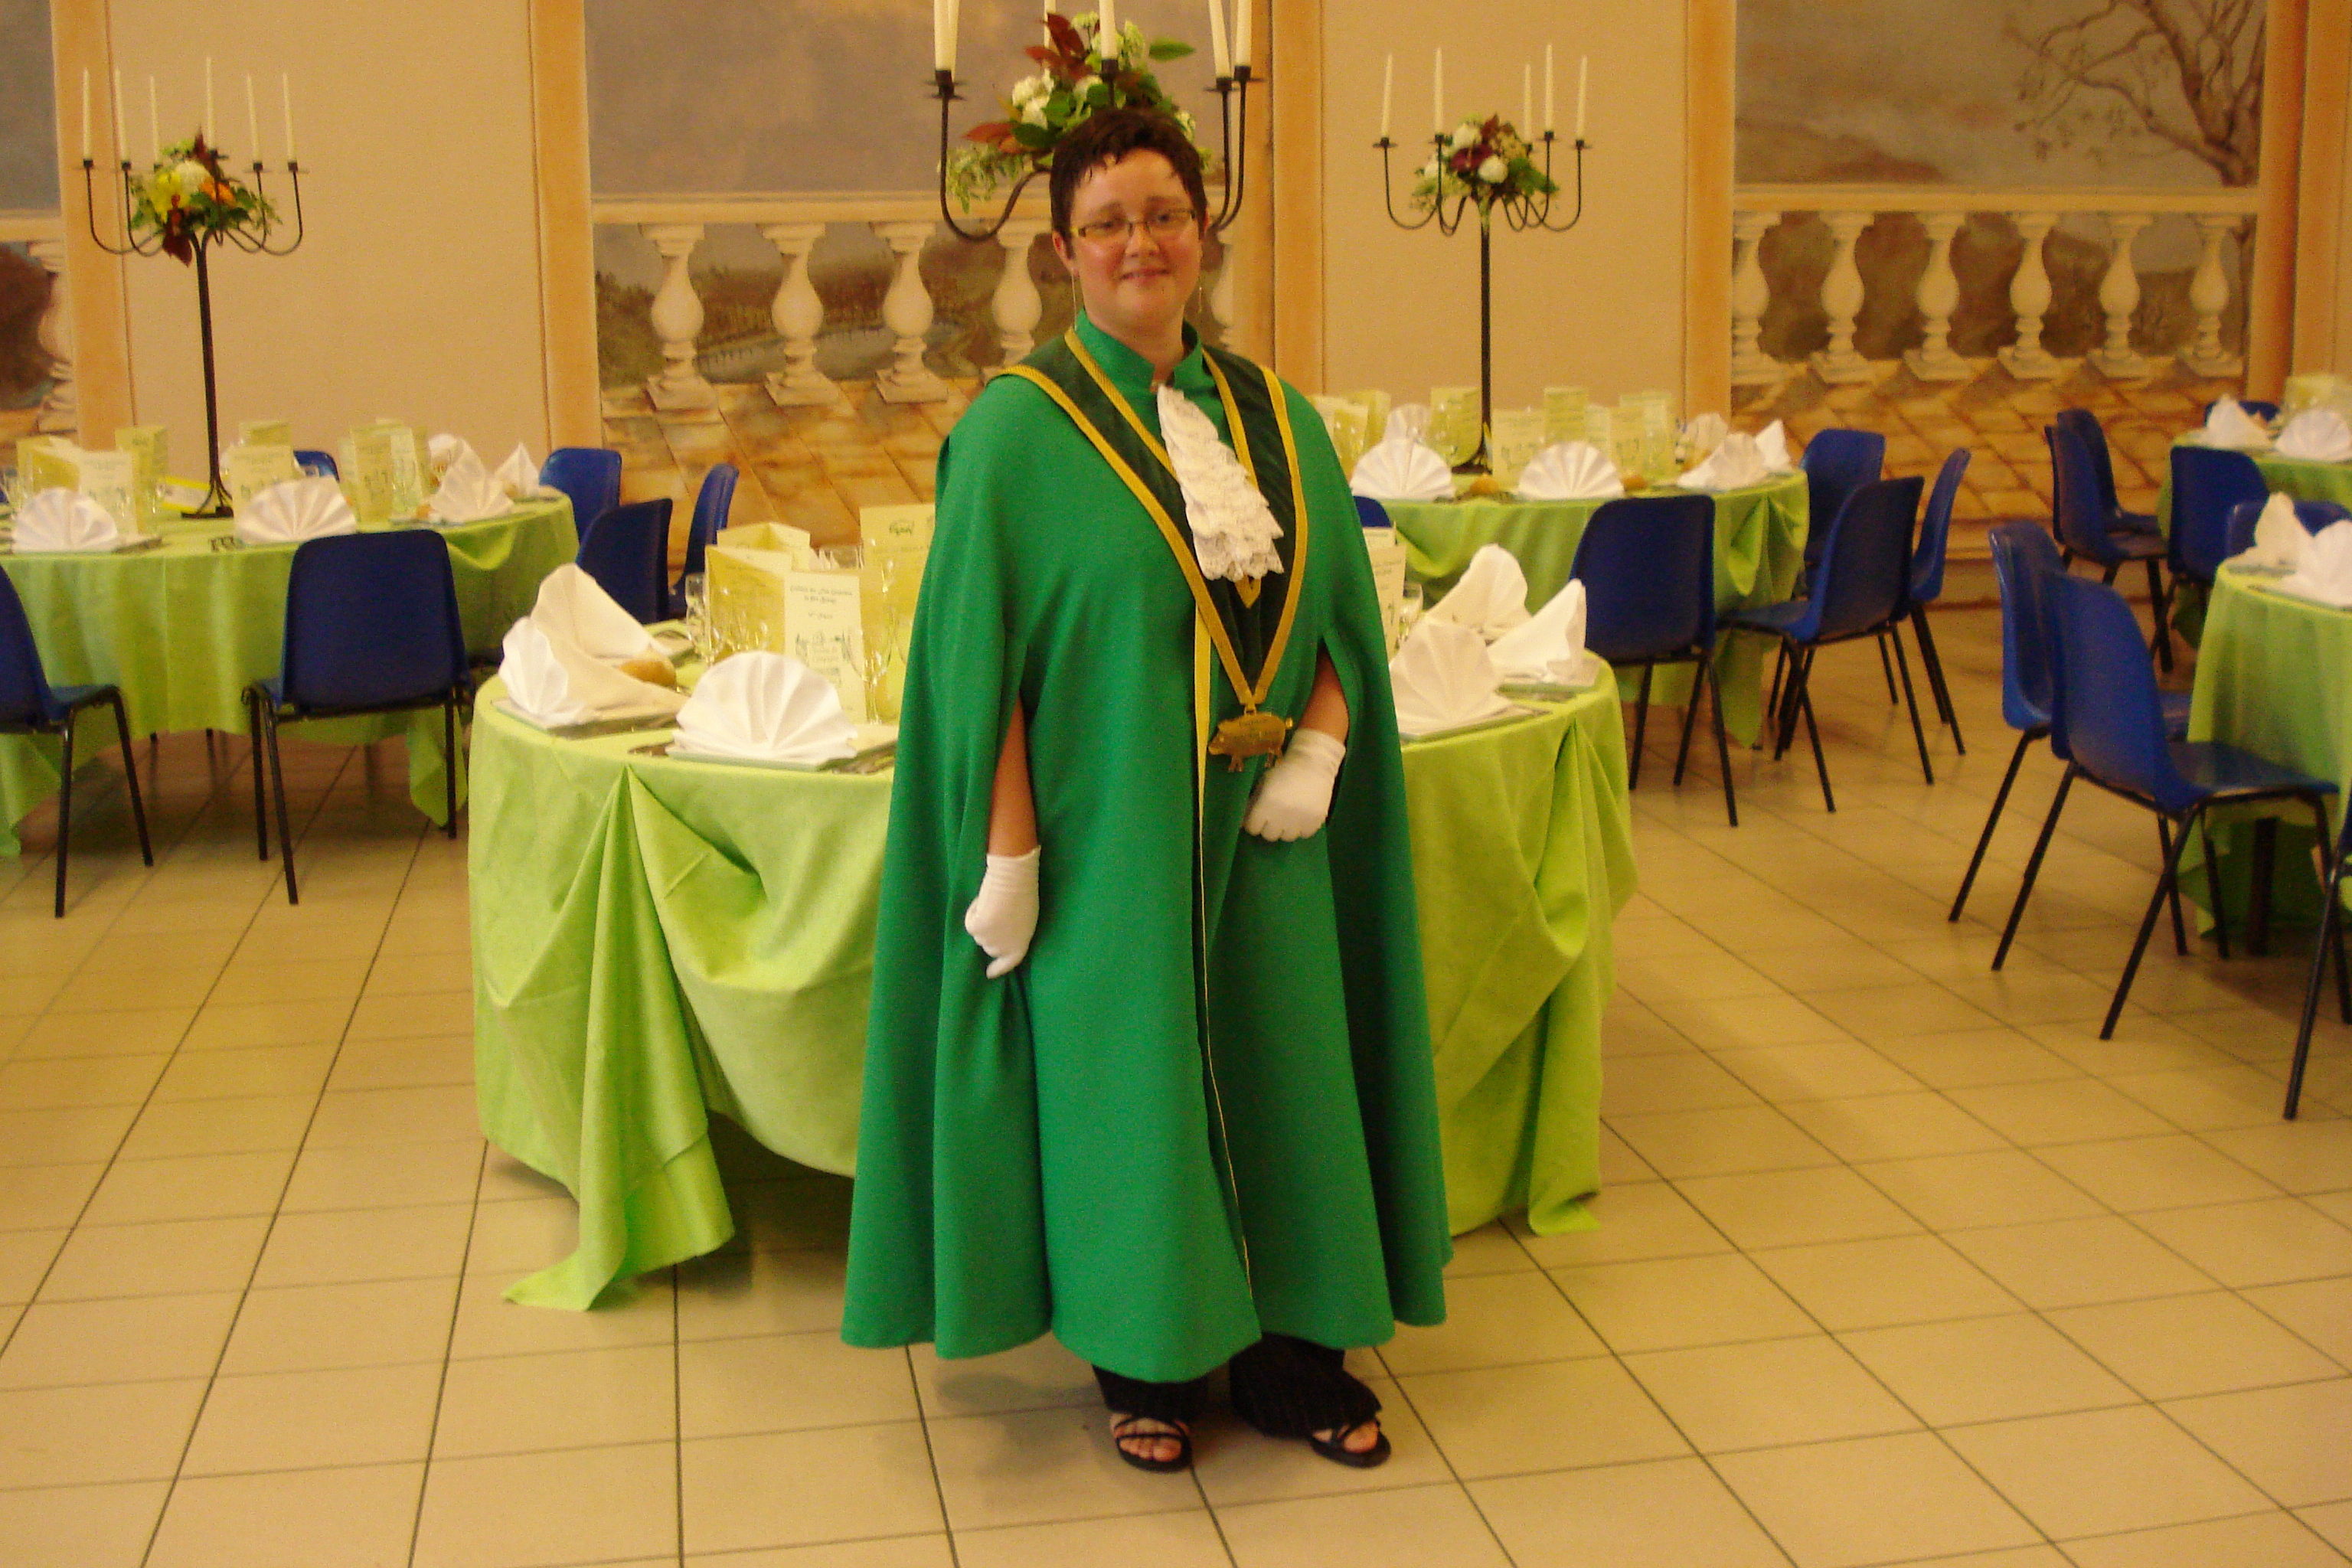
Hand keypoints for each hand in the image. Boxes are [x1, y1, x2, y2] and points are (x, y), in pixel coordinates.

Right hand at [963, 847, 1039, 977]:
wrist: (1013, 881)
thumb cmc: (1025, 896)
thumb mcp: (1026, 920)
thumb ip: (1014, 933)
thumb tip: (1001, 934)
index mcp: (1020, 946)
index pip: (1008, 963)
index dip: (998, 969)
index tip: (989, 974)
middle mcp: (1003, 948)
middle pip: (989, 948)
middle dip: (990, 936)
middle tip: (994, 917)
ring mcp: (988, 940)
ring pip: (978, 934)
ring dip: (982, 922)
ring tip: (993, 905)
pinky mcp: (976, 929)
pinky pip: (970, 922)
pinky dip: (974, 912)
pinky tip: (984, 902)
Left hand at [1243, 728, 1343, 841]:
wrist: (1313, 764)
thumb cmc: (1284, 771)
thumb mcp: (1263, 783)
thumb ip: (1253, 802)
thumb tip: (1243, 821)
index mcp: (1266, 804)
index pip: (1253, 828)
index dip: (1254, 823)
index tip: (1257, 818)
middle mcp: (1282, 815)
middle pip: (1269, 836)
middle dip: (1269, 827)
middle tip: (1274, 818)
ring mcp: (1300, 820)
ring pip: (1287, 837)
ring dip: (1285, 830)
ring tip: (1289, 818)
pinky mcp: (1316, 821)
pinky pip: (1304, 834)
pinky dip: (1302, 829)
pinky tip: (1302, 817)